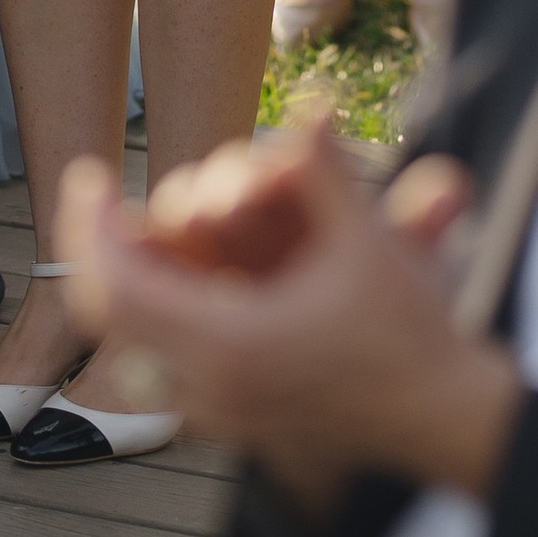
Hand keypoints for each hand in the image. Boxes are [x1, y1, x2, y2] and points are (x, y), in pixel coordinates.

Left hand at [56, 116, 521, 512]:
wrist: (446, 426)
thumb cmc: (412, 335)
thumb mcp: (370, 245)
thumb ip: (326, 175)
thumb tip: (308, 109)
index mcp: (231, 344)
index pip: (120, 284)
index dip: (93, 225)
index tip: (91, 175)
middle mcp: (212, 387)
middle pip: (107, 316)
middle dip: (93, 249)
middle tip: (96, 200)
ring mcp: (219, 415)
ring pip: (128, 349)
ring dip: (118, 288)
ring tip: (127, 234)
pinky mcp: (235, 426)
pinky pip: (161, 374)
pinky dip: (147, 325)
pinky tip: (168, 284)